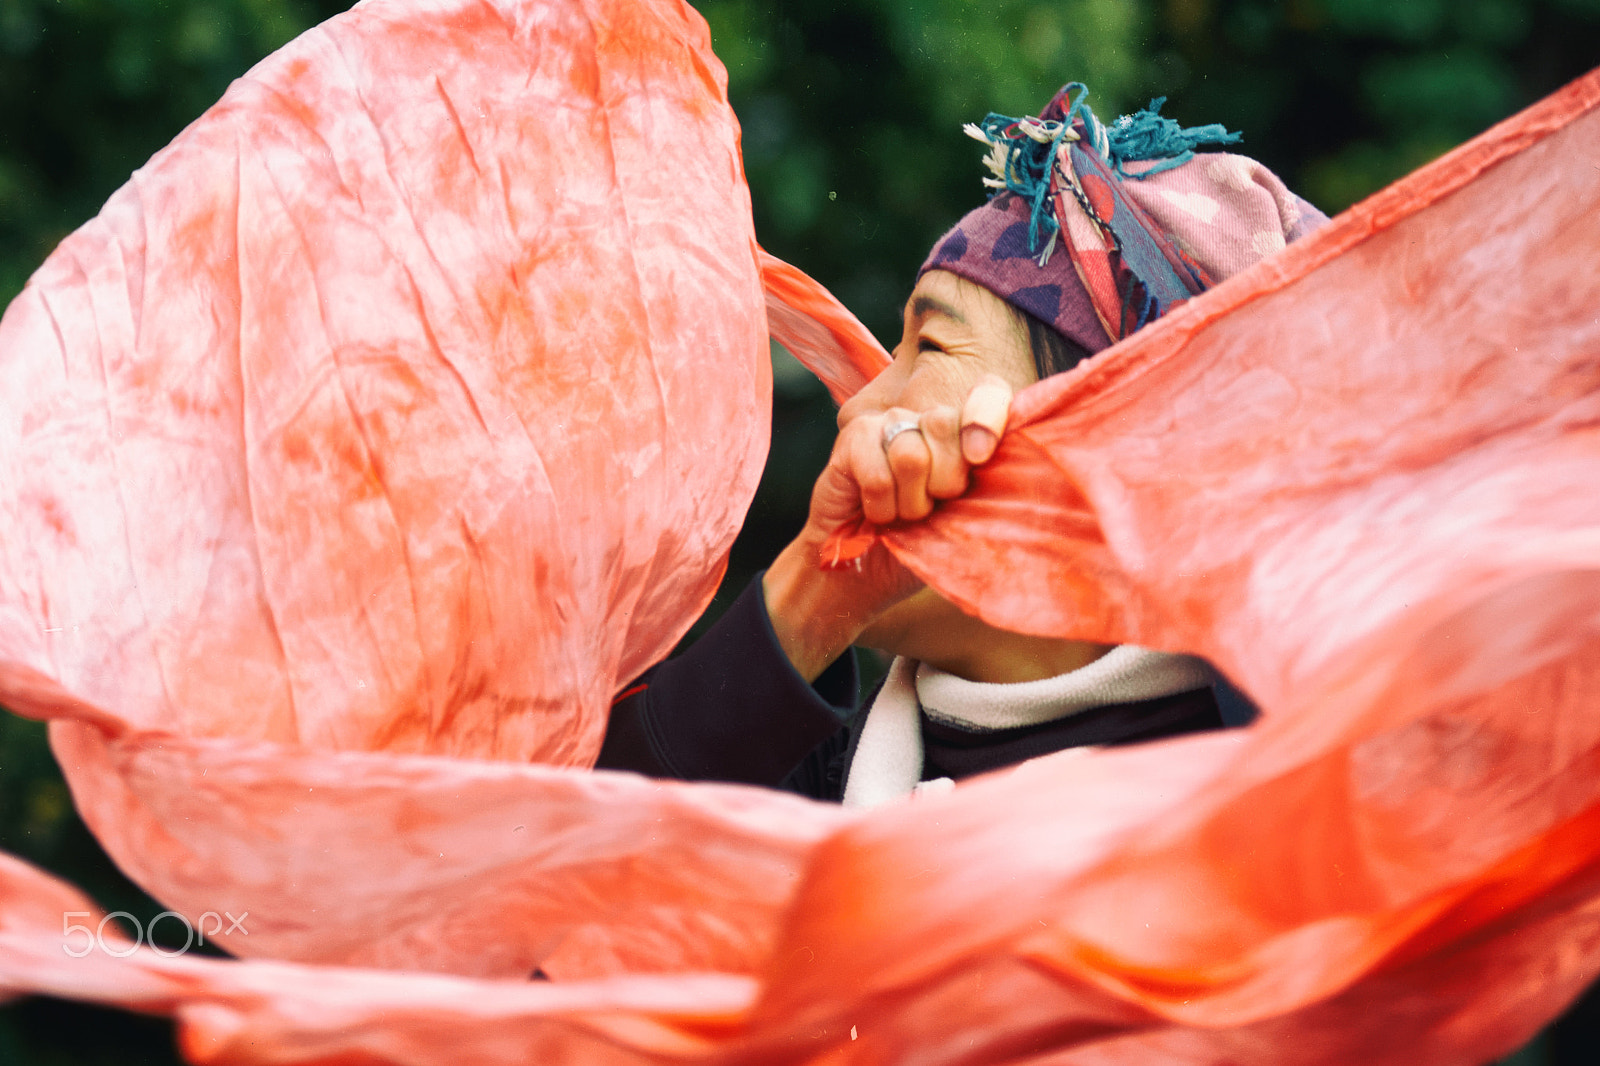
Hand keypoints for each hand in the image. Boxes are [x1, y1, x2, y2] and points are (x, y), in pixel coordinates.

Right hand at [762, 374, 1014, 680]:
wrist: (862, 574)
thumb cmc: (919, 547)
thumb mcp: (967, 520)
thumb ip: (990, 487)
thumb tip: (1018, 467)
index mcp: (962, 434)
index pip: (988, 393)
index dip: (987, 416)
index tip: (980, 456)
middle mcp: (926, 421)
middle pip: (945, 423)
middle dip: (943, 482)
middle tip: (929, 507)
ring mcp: (888, 424)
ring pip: (911, 455)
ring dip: (908, 503)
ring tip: (900, 514)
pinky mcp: (853, 438)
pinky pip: (878, 474)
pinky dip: (880, 507)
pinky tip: (874, 513)